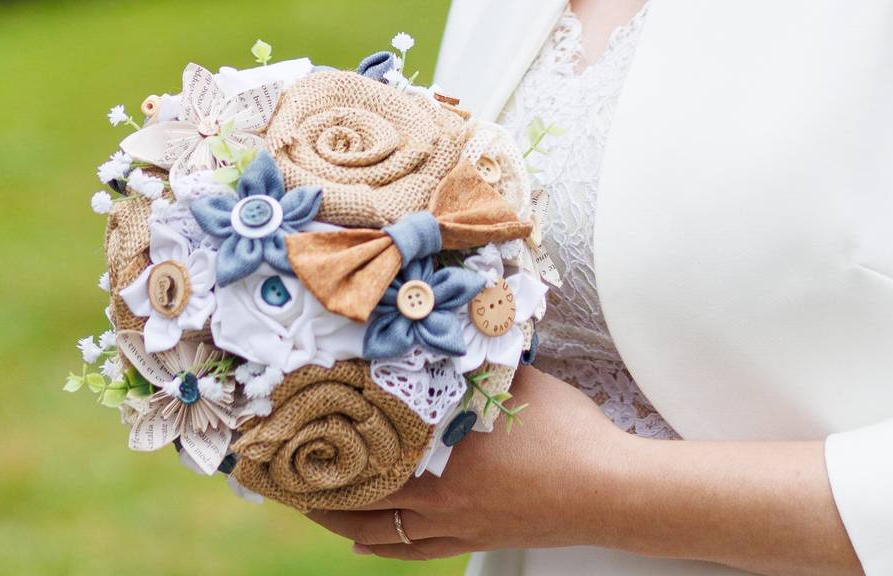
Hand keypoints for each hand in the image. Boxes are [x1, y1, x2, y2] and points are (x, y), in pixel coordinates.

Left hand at [306, 364, 629, 559]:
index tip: (290, 432)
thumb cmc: (569, 432)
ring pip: (379, 529)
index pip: (365, 447)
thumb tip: (445, 342)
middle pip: (359, 494)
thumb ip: (474, 366)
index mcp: (442, 450)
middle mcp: (438, 493)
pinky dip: (382, 547)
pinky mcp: (475, 539)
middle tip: (282, 474)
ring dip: (339, 519)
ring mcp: (456, 523)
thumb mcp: (516, 382)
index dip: (322, 442)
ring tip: (310, 507)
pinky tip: (363, 545)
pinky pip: (415, 550)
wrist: (610, 490)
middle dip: (315, 484)